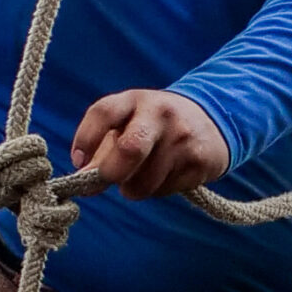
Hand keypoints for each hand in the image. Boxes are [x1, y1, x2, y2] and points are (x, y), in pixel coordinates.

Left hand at [71, 89, 231, 198]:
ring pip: (143, 182)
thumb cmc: (155, 126)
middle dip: (111, 173)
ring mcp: (183, 138)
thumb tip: (81, 180)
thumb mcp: (128, 124)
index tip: (79, 162)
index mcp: (135, 100)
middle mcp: (160, 114)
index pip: (104, 113)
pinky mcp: (199, 162)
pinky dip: (157, 191)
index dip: (85, 139)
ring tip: (143, 174)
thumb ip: (101, 151)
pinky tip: (166, 175)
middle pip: (129, 150)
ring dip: (134, 188)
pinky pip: (164, 191)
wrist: (213, 120)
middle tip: (107, 180)